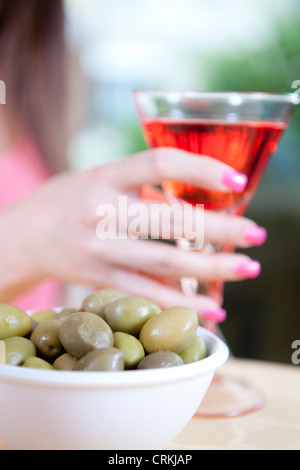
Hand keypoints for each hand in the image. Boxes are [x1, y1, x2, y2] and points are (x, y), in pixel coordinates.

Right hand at [12, 148, 266, 321]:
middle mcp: (101, 211)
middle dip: (219, 229)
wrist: (23, 236)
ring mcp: (99, 248)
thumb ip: (145, 189)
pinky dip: (182, 303)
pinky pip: (146, 294)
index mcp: (106, 176)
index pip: (159, 163)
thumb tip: (197, 207)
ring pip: (164, 262)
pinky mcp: (98, 279)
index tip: (237, 182)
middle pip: (170, 220)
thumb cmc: (69, 201)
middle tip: (256, 233)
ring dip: (211, 268)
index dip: (201, 169)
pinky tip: (214, 309)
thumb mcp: (102, 179)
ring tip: (246, 269)